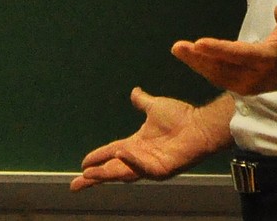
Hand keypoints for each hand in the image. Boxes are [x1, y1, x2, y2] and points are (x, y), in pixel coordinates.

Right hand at [69, 88, 229, 191]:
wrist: (200, 124)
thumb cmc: (181, 117)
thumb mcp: (155, 106)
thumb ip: (142, 102)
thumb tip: (134, 92)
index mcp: (136, 144)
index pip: (111, 153)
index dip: (97, 157)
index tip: (82, 164)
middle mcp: (139, 157)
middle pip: (111, 170)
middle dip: (93, 177)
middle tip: (75, 184)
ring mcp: (150, 165)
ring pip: (123, 173)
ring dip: (106, 174)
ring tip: (90, 175)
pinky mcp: (161, 169)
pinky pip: (143, 167)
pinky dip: (132, 161)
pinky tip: (121, 154)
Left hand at [171, 2, 276, 94]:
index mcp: (267, 59)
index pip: (239, 54)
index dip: (218, 49)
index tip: (199, 43)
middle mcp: (254, 76)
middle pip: (222, 67)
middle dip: (198, 58)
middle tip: (177, 47)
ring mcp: (246, 85)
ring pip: (217, 75)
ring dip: (196, 63)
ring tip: (179, 50)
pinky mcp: (241, 88)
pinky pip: (219, 78)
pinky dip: (203, 68)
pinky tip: (190, 57)